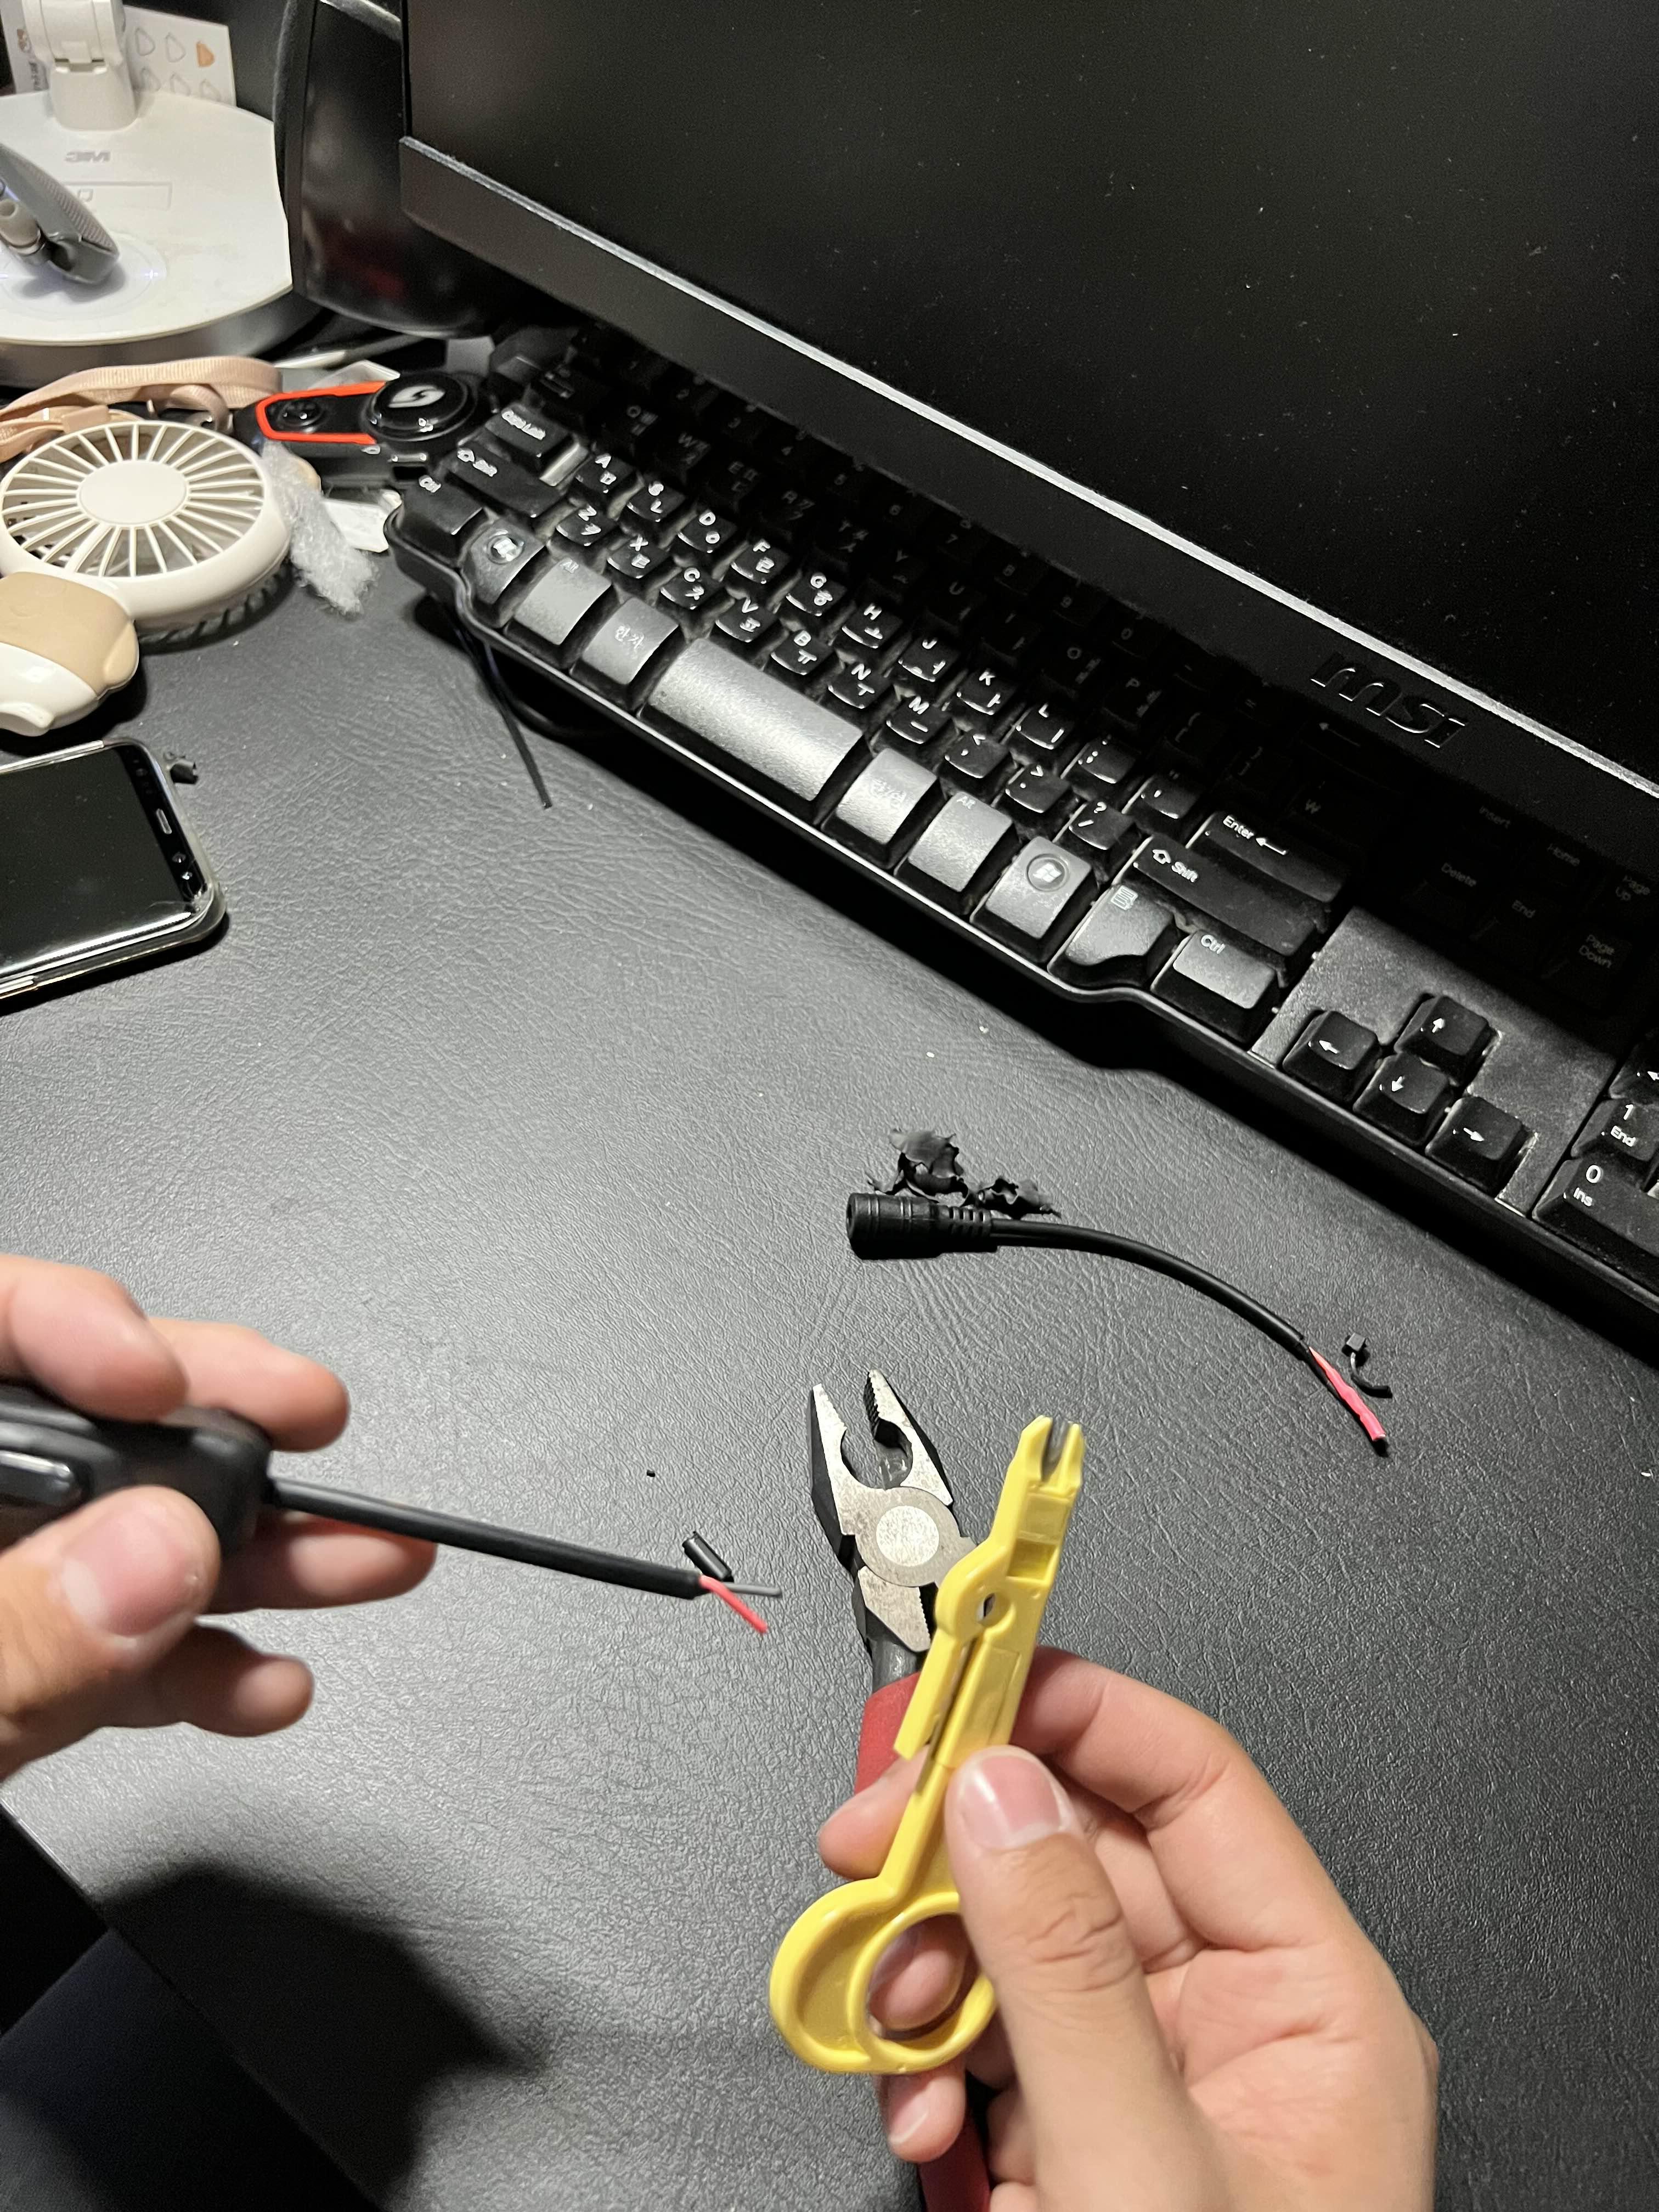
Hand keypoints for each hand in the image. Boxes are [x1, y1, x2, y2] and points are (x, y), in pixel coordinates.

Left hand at [0, 1255, 433, 1781]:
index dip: (81, 1322)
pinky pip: (126, 1658)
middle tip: (314, 1424)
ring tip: (370, 1558)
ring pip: (134, 1543)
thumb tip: (161, 1555)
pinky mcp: (24, 1691)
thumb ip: (14, 1639)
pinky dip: (210, 1673)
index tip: (173, 1378)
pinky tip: (271, 1684)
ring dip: (264, 1555)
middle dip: (221, 1429)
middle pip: (90, 1428)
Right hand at [819, 1651, 1436, 2210]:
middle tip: (866, 1848)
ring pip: (1012, 1944)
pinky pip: (987, 2043)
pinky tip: (917, 2114)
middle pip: (1076, 1855)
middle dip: (957, 1855)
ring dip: (924, 1967)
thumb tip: (999, 1797)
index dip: (1071, 1709)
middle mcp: (1231, 2027)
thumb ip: (1063, 1970)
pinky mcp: (1076, 2145)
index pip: (1187, 1780)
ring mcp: (1147, 2087)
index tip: (965, 1670)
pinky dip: (926, 2064)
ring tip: (886, 2020)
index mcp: (1306, 2001)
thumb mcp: (1143, 2165)